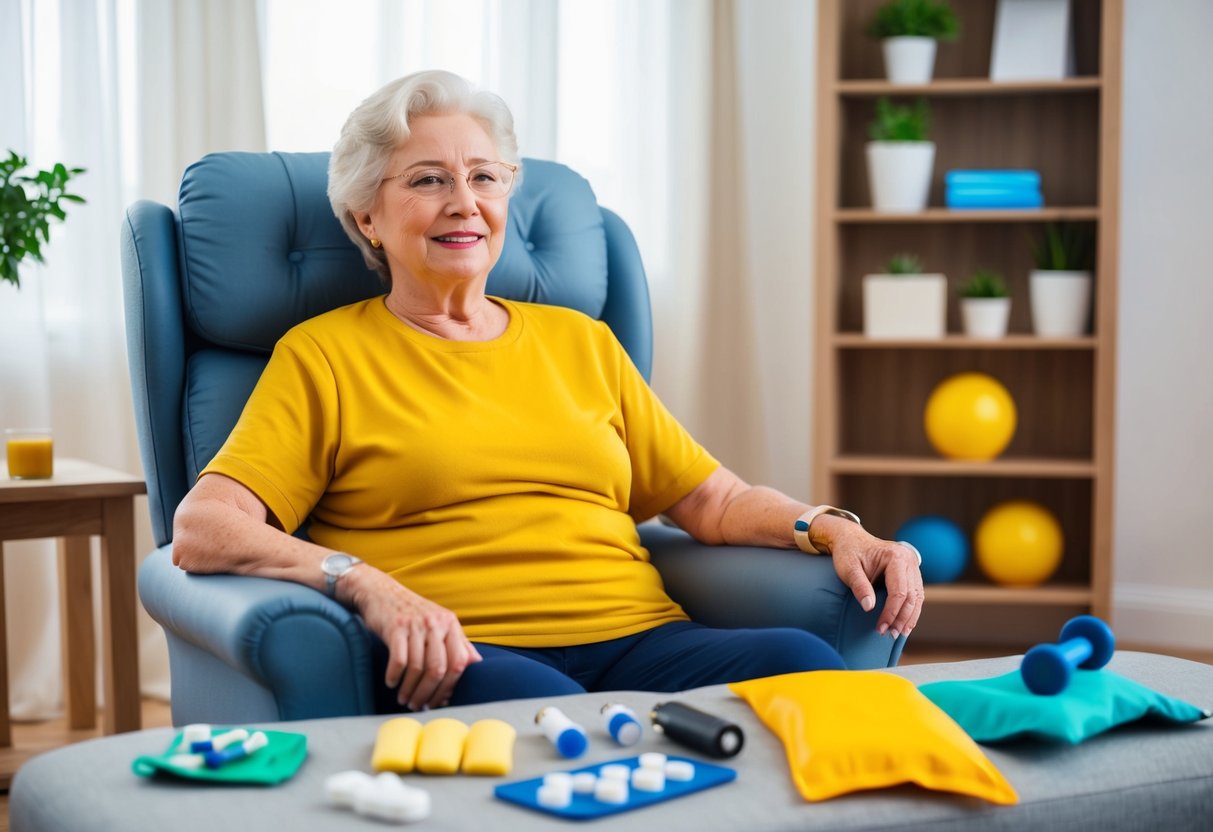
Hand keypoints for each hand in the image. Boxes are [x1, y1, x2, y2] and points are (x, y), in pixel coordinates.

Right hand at [345, 566, 481, 709]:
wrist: (381, 592)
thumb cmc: (413, 613)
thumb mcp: (440, 623)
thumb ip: (459, 643)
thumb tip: (476, 664)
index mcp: (451, 624)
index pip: (459, 662)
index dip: (450, 687)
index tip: (440, 701)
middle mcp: (436, 623)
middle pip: (438, 669)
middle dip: (428, 693)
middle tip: (419, 705)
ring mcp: (415, 625)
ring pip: (417, 667)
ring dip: (410, 689)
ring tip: (404, 699)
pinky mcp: (395, 627)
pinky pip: (399, 660)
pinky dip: (395, 676)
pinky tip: (391, 683)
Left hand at [811, 513, 923, 638]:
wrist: (851, 539)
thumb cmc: (848, 552)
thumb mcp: (848, 569)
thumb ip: (860, 587)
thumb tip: (869, 608)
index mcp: (895, 556)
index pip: (899, 592)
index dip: (891, 613)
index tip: (880, 628)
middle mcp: (909, 559)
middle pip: (912, 596)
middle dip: (902, 618)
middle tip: (890, 635)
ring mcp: (912, 565)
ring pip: (918, 596)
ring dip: (910, 617)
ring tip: (900, 633)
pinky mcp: (911, 571)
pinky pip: (916, 593)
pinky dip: (911, 609)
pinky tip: (905, 623)